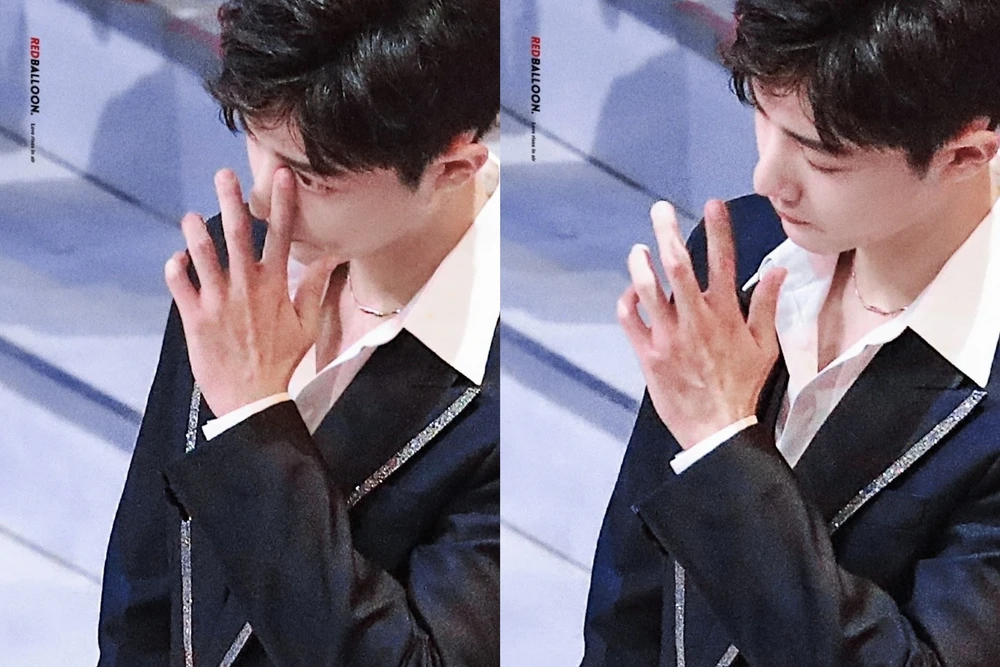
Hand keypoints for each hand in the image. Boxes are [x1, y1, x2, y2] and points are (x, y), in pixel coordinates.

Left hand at [164, 167, 338, 416]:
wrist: (252, 397)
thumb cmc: (282, 361)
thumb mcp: (306, 324)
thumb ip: (314, 288)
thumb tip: (331, 259)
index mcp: (274, 286)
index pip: (281, 236)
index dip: (281, 203)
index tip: (281, 176)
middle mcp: (245, 287)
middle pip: (238, 234)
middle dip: (232, 200)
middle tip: (224, 175)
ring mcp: (217, 300)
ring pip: (203, 254)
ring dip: (196, 231)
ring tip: (191, 216)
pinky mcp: (194, 316)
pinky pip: (179, 284)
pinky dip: (175, 267)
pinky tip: (177, 260)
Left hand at [617, 199, 785, 449]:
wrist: (718, 429)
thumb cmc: (742, 388)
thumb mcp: (765, 347)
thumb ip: (766, 306)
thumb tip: (778, 271)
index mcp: (725, 314)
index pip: (723, 261)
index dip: (718, 229)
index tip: (712, 204)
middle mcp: (696, 320)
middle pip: (678, 266)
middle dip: (667, 232)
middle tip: (659, 210)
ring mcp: (669, 337)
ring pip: (648, 289)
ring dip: (639, 264)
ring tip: (638, 250)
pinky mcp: (648, 354)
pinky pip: (630, 320)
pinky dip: (627, 301)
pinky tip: (630, 293)